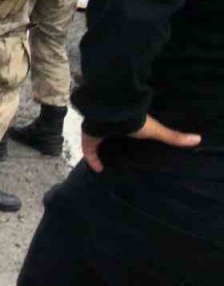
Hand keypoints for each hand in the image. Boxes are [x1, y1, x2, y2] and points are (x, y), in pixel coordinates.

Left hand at [82, 115, 200, 172]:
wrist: (113, 115)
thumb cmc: (135, 121)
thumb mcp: (156, 131)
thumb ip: (173, 136)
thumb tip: (197, 139)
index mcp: (125, 122)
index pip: (125, 129)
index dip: (126, 135)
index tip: (128, 144)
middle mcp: (110, 125)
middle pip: (109, 135)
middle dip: (111, 142)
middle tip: (116, 155)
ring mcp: (97, 130)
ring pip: (96, 140)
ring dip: (99, 150)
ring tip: (106, 162)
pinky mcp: (88, 138)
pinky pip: (88, 151)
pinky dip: (93, 160)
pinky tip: (98, 170)